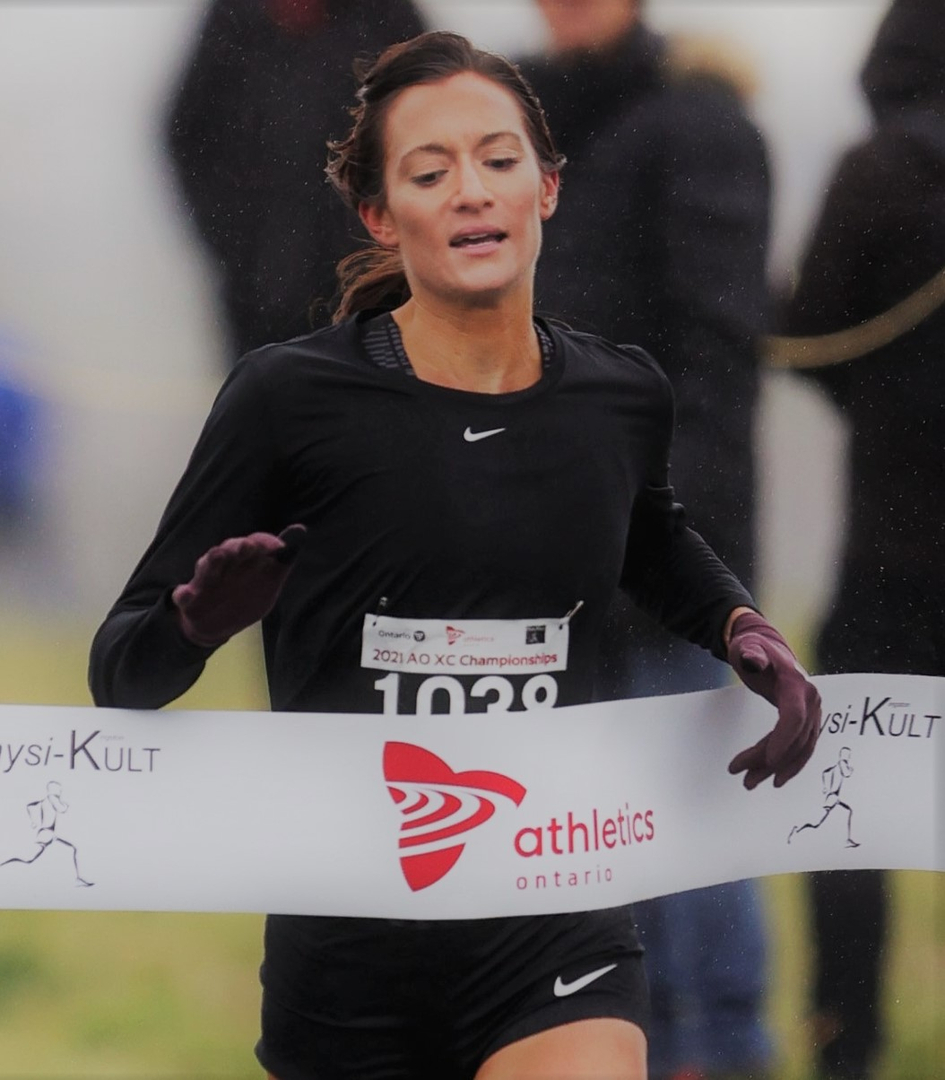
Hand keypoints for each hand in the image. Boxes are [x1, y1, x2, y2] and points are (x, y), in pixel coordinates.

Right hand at [172, 524, 306, 646]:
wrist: (215, 626)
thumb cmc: (246, 595)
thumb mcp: (269, 582)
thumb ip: (283, 560)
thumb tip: (301, 530)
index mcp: (245, 559)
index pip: (255, 543)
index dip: (266, 543)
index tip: (280, 547)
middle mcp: (224, 565)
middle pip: (230, 550)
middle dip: (237, 547)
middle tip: (246, 547)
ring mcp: (206, 581)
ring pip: (206, 567)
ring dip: (211, 562)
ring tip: (217, 555)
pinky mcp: (190, 599)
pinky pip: (183, 596)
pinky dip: (183, 594)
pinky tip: (184, 594)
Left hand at [726, 610, 820, 788]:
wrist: (765, 645)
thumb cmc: (753, 647)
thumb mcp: (746, 647)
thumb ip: (750, 654)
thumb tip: (752, 660)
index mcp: (796, 684)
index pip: (793, 717)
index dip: (782, 740)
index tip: (767, 760)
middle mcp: (810, 699)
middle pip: (794, 738)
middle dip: (769, 761)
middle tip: (744, 778)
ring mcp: (811, 711)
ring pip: (798, 748)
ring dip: (776, 768)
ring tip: (750, 782)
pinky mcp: (806, 719)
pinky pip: (799, 746)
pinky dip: (788, 762)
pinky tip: (772, 775)